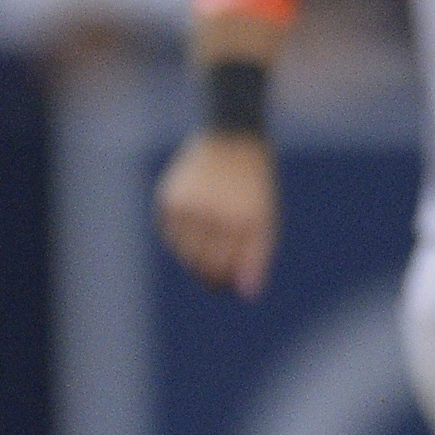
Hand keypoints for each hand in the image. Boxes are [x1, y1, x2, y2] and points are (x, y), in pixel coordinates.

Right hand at [155, 130, 277, 298]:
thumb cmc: (253, 185)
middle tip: (213, 268)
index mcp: (241, 221)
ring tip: (207, 238)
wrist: (232, 140)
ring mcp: (188, 207)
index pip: (222, 269)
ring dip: (192, 254)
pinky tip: (194, 224)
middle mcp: (212, 215)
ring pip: (182, 251)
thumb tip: (247, 293)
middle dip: (206, 271)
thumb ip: (257, 257)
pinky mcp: (169, 199)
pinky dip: (179, 236)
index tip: (225, 279)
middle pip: (200, 263)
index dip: (222, 280)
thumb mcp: (265, 219)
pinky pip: (169, 233)